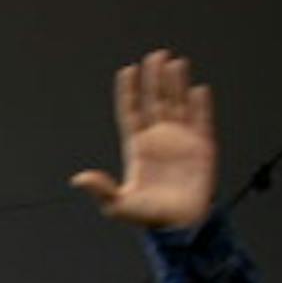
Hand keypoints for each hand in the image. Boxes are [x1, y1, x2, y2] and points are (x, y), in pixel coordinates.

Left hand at [70, 49, 216, 229]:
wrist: (181, 227)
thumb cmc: (150, 217)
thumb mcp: (118, 205)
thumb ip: (101, 189)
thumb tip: (79, 179)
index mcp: (138, 148)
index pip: (132, 113)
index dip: (129, 92)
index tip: (127, 71)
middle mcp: (159, 139)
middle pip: (156, 101)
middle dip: (155, 79)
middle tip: (155, 56)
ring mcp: (181, 141)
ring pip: (178, 105)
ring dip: (176, 84)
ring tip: (175, 63)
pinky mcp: (203, 147)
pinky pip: (202, 120)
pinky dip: (200, 105)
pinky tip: (197, 89)